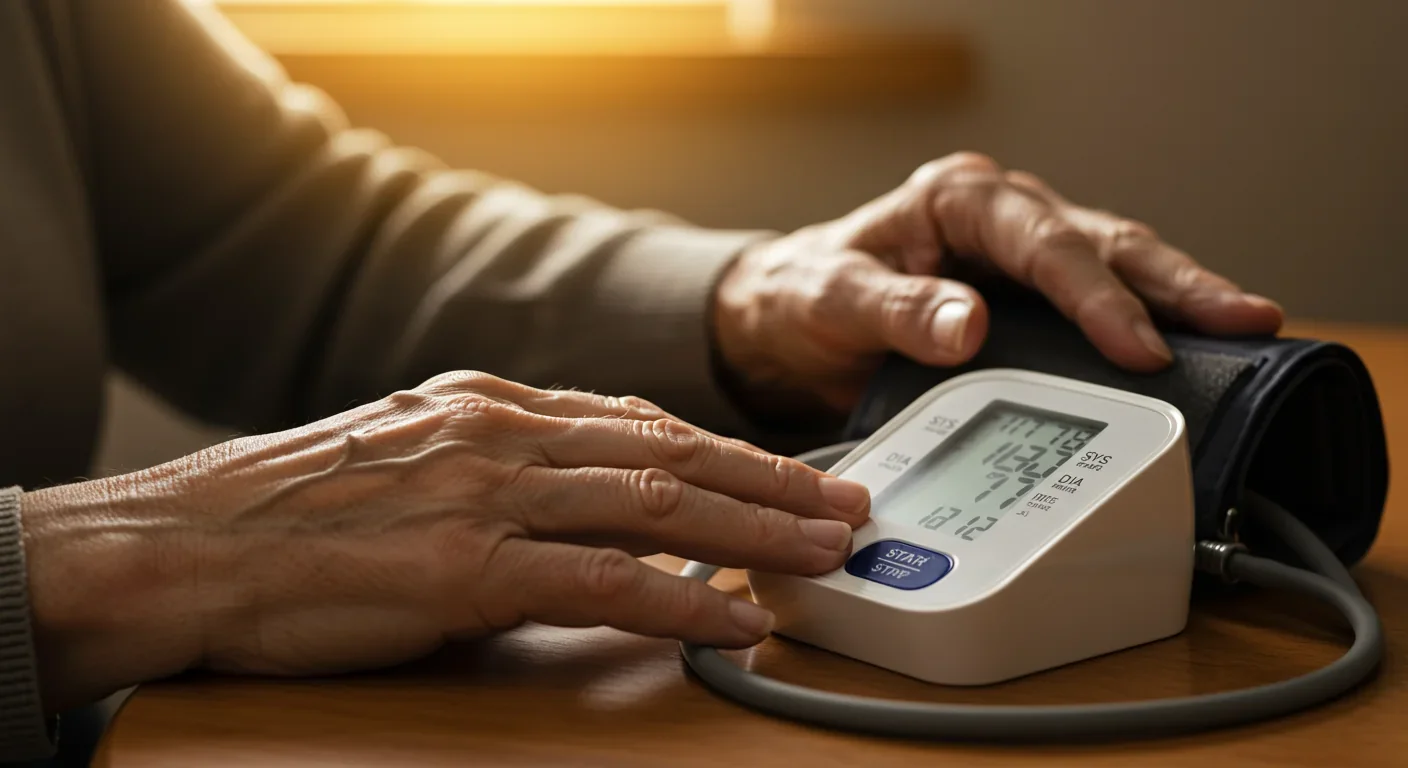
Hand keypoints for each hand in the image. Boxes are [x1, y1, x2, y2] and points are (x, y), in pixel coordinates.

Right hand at [20, 372, 869, 710]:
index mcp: (491, 404)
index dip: (729, 449)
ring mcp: (488, 496)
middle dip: (773, 481)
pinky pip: (601, 583)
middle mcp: (502, 433)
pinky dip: (679, 601)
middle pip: (672, 452)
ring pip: (658, 504)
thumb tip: (581, 500)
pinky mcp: (466, 569)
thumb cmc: (291, 510)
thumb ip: (500, 467)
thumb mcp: (409, 456)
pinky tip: (731, 619)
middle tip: (846, 503)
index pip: (641, 421)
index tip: (787, 471)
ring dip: (756, 530)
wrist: (188, 544)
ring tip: (825, 552)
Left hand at [712, 152, 1283, 412]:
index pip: (1042, 243)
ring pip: (1117, 267)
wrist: (788, 320)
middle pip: (1103, 243)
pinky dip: (1149, 324)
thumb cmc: (807, 295)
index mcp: (957, 202)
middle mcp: (1001, 219)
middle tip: (1246, 317)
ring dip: (1180, 300)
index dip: (1095, 294)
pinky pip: (1101, 303)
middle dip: (1176, 282)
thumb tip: (971, 325)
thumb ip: (896, 311)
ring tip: (1249, 329)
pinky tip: (1194, 348)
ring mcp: (1022, 258)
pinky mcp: (1031, 300)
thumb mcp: (833, 300)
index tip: (1138, 343)